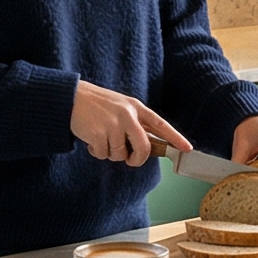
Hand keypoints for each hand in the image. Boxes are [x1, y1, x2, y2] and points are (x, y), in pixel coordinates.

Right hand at [71, 81, 189, 167]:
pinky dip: (96, 152)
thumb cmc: (96, 105)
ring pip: (119, 154)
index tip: (187, 148)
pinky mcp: (98, 133)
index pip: (160, 124)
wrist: (70, 97)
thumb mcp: (119, 107)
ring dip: (109, 153)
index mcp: (135, 107)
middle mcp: (127, 115)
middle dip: (137, 159)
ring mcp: (113, 124)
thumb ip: (133, 122)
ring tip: (100, 138)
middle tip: (129, 160)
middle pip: (143, 147)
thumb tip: (144, 147)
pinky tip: (91, 139)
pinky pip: (103, 155)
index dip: (175, 137)